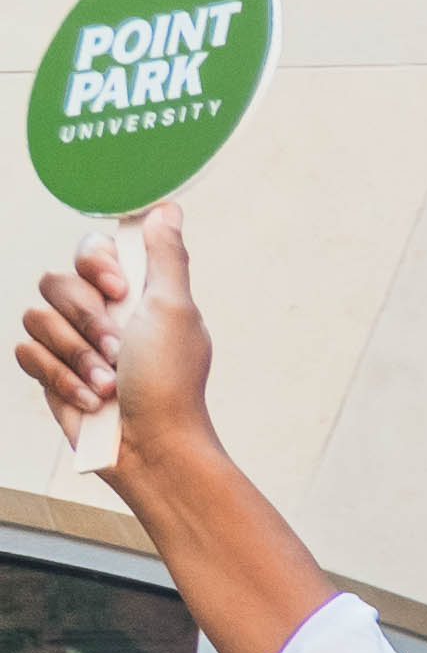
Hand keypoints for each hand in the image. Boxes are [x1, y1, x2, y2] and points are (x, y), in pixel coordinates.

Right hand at [21, 205, 214, 456]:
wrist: (151, 444)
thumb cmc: (170, 380)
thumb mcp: (174, 309)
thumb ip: (166, 257)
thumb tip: (167, 208)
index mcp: (132, 293)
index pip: (90, 251)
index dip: (96, 265)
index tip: (119, 290)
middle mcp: (99, 313)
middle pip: (57, 282)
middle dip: (87, 319)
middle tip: (118, 349)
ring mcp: (72, 342)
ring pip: (38, 318)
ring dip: (78, 355)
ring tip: (110, 385)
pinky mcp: (50, 371)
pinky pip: (27, 352)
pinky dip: (61, 378)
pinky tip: (91, 399)